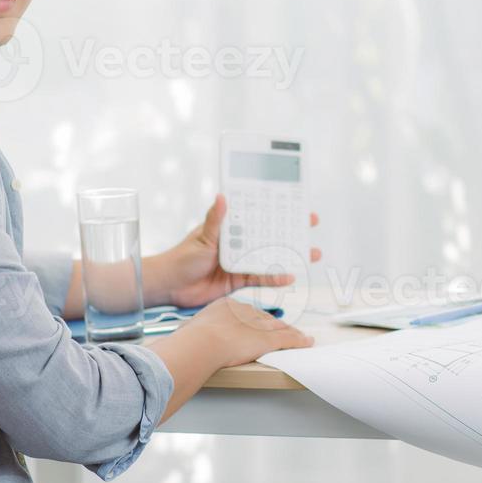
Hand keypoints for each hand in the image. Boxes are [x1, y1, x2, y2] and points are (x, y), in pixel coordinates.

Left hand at [145, 195, 321, 307]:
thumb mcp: (202, 237)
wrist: (171, 286)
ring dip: (289, 255)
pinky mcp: (239, 280)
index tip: (296, 203)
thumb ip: (215, 219)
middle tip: (309, 227)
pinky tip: (290, 277)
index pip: (257, 214)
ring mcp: (240, 261)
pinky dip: (275, 278)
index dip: (277, 209)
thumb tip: (221, 196)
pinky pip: (262, 278)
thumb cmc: (182, 257)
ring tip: (309, 254)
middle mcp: (238, 242)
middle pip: (269, 234)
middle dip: (290, 231)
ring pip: (270, 256)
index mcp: (230, 227)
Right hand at [175, 296, 314, 367]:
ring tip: (298, 336)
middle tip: (282, 330)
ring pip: (279, 328)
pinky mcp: (269, 338)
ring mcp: (258, 324)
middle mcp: (244, 311)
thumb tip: (185, 341)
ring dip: (290, 333)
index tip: (258, 326)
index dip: (255, 320)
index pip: (246, 312)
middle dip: (274, 325)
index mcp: (226, 305)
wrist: (202, 342)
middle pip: (265, 318)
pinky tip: (306, 342)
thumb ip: (194, 333)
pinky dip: (299, 341)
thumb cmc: (192, 339)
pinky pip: (288, 338)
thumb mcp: (191, 330)